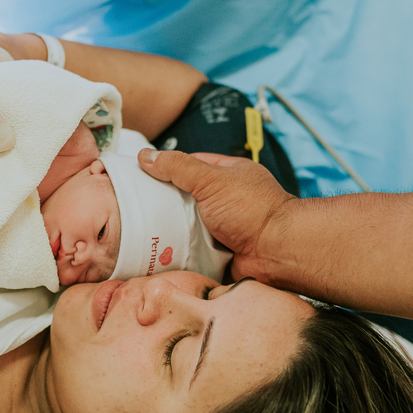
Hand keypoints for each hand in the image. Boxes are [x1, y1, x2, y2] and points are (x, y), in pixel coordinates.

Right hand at [138, 149, 292, 281]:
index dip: (166, 170)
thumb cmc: (253, 210)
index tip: (140, 176)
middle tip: (134, 209)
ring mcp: (223, 229)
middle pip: (186, 200)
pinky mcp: (219, 255)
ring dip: (169, 233)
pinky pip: (193, 253)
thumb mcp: (212, 179)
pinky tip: (157, 256)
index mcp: (228, 176)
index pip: (191, 166)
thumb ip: (178, 167)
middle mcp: (226, 202)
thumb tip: (145, 156)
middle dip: (164, 206)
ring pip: (187, 229)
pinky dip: (179, 255)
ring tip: (139, 235)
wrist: (277, 253)